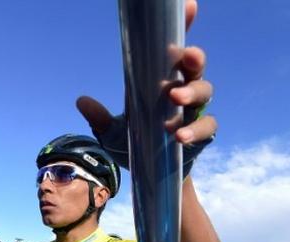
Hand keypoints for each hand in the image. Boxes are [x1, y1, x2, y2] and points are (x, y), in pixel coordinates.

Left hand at [76, 0, 215, 168]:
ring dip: (192, 91)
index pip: (172, 51)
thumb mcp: (112, 133)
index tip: (190, 6)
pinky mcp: (203, 134)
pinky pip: (207, 126)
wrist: (155, 176)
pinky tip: (179, 135)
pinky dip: (194, 129)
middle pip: (195, 67)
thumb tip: (82, 101)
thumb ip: (100, 119)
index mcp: (162, 81)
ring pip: (204, 91)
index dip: (183, 28)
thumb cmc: (136, 143)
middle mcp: (182, 90)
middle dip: (194, 58)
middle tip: (186, 57)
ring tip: (176, 96)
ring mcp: (195, 111)